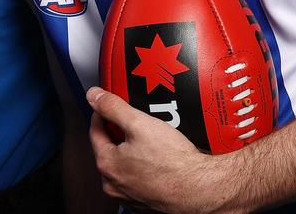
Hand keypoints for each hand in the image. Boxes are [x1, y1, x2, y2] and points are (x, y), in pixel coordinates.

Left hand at [86, 87, 233, 213]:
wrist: (200, 188)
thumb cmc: (173, 162)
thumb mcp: (139, 123)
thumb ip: (113, 108)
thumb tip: (94, 96)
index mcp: (107, 164)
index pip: (95, 130)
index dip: (103, 112)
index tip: (110, 105)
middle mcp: (114, 184)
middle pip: (109, 148)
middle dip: (118, 131)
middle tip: (133, 119)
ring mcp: (129, 195)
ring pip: (124, 163)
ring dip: (132, 149)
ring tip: (148, 136)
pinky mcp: (145, 199)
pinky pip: (139, 175)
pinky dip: (144, 165)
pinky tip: (157, 156)